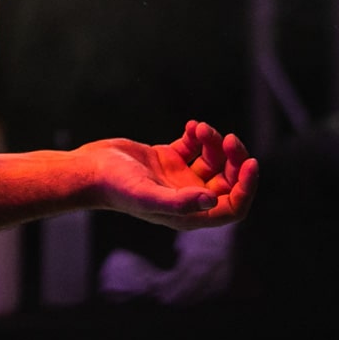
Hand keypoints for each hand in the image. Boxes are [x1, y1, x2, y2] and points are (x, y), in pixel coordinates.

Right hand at [83, 120, 258, 229]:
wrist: (88, 169)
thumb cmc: (114, 186)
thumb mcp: (146, 195)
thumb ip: (179, 202)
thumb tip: (211, 199)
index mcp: (190, 213)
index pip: (233, 206)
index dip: (247, 187)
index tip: (250, 162)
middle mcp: (188, 197)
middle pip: (228, 181)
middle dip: (233, 159)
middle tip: (229, 138)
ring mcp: (178, 178)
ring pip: (214, 161)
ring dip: (214, 142)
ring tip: (200, 128)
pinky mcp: (167, 159)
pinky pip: (194, 147)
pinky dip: (198, 136)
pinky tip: (190, 126)